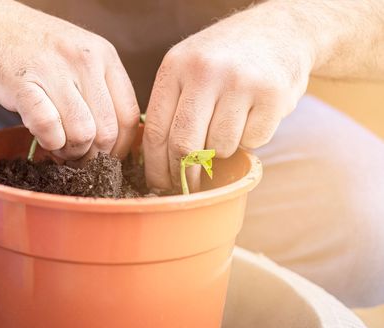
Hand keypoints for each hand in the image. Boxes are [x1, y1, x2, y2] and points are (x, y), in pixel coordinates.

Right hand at [0, 1, 139, 160]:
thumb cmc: (31, 48)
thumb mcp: (78, 57)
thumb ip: (99, 90)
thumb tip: (113, 141)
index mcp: (105, 55)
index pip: (130, 116)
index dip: (120, 148)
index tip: (104, 158)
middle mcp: (85, 60)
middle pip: (108, 132)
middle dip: (92, 155)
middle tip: (74, 155)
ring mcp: (54, 69)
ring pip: (83, 134)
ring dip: (69, 152)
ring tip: (57, 146)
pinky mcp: (22, 82)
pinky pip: (49, 129)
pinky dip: (48, 144)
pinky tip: (42, 139)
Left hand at [143, 6, 313, 191]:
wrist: (282, 30)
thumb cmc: (226, 59)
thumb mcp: (188, 67)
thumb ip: (171, 106)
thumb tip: (157, 163)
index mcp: (175, 66)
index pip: (155, 131)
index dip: (155, 167)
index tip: (159, 184)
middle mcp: (205, 71)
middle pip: (184, 146)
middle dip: (184, 175)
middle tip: (189, 186)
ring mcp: (240, 81)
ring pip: (219, 148)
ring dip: (222, 151)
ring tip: (228, 128)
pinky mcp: (272, 94)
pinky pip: (252, 141)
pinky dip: (250, 140)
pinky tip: (252, 116)